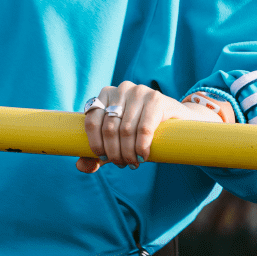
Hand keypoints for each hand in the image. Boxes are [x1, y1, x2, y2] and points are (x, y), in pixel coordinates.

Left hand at [76, 81, 230, 173]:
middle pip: (109, 128)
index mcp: (105, 94)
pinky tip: (143, 155)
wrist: (175, 122)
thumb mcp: (117, 142)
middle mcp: (120, 89)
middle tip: (123, 164)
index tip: (104, 159)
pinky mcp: (156, 98)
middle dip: (114, 153)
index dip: (95, 145)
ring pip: (125, 130)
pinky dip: (141, 146)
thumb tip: (80, 166)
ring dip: (128, 153)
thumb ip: (98, 154)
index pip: (91, 121)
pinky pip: (144, 128)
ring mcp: (139, 91)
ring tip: (133, 163)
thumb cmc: (140, 132)